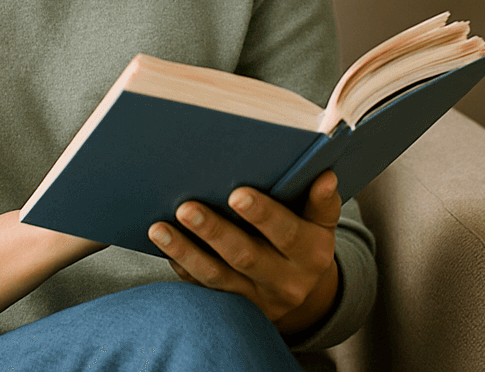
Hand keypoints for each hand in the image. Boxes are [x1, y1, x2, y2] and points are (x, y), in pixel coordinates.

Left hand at [148, 170, 341, 333]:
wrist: (305, 293)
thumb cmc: (306, 240)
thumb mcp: (322, 223)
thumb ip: (322, 202)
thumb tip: (325, 176)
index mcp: (312, 253)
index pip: (288, 233)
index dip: (264, 215)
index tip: (238, 195)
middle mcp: (286, 281)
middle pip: (247, 256)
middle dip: (214, 231)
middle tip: (186, 208)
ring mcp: (257, 299)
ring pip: (218, 276)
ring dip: (186, 251)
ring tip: (159, 228)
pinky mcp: (233, 308)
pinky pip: (203, 288)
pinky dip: (182, 266)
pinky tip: (163, 247)